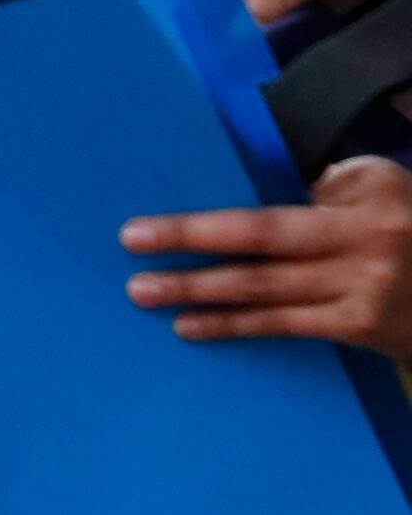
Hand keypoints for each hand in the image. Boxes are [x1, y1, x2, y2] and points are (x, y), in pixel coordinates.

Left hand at [127, 155, 411, 359]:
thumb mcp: (383, 185)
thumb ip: (326, 186)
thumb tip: (251, 192)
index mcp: (367, 202)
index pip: (267, 217)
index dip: (202, 227)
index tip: (143, 229)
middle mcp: (366, 246)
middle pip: (259, 252)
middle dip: (188, 257)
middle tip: (131, 260)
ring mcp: (365, 293)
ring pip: (266, 294)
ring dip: (200, 295)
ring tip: (146, 294)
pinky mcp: (364, 329)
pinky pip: (287, 326)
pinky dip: (237, 326)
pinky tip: (194, 326)